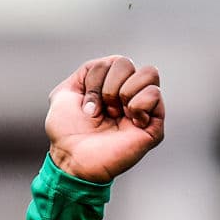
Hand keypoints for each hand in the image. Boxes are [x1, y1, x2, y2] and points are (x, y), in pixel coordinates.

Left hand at [44, 55, 163, 183]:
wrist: (71, 158)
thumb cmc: (66, 132)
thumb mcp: (64, 94)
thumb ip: (85, 71)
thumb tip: (108, 63)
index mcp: (110, 86)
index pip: (112, 61)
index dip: (94, 79)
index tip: (85, 105)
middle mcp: (128, 94)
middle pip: (127, 63)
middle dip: (107, 86)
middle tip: (101, 111)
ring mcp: (143, 108)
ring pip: (149, 73)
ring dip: (123, 92)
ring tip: (114, 114)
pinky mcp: (153, 125)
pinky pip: (155, 95)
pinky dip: (138, 104)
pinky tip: (129, 121)